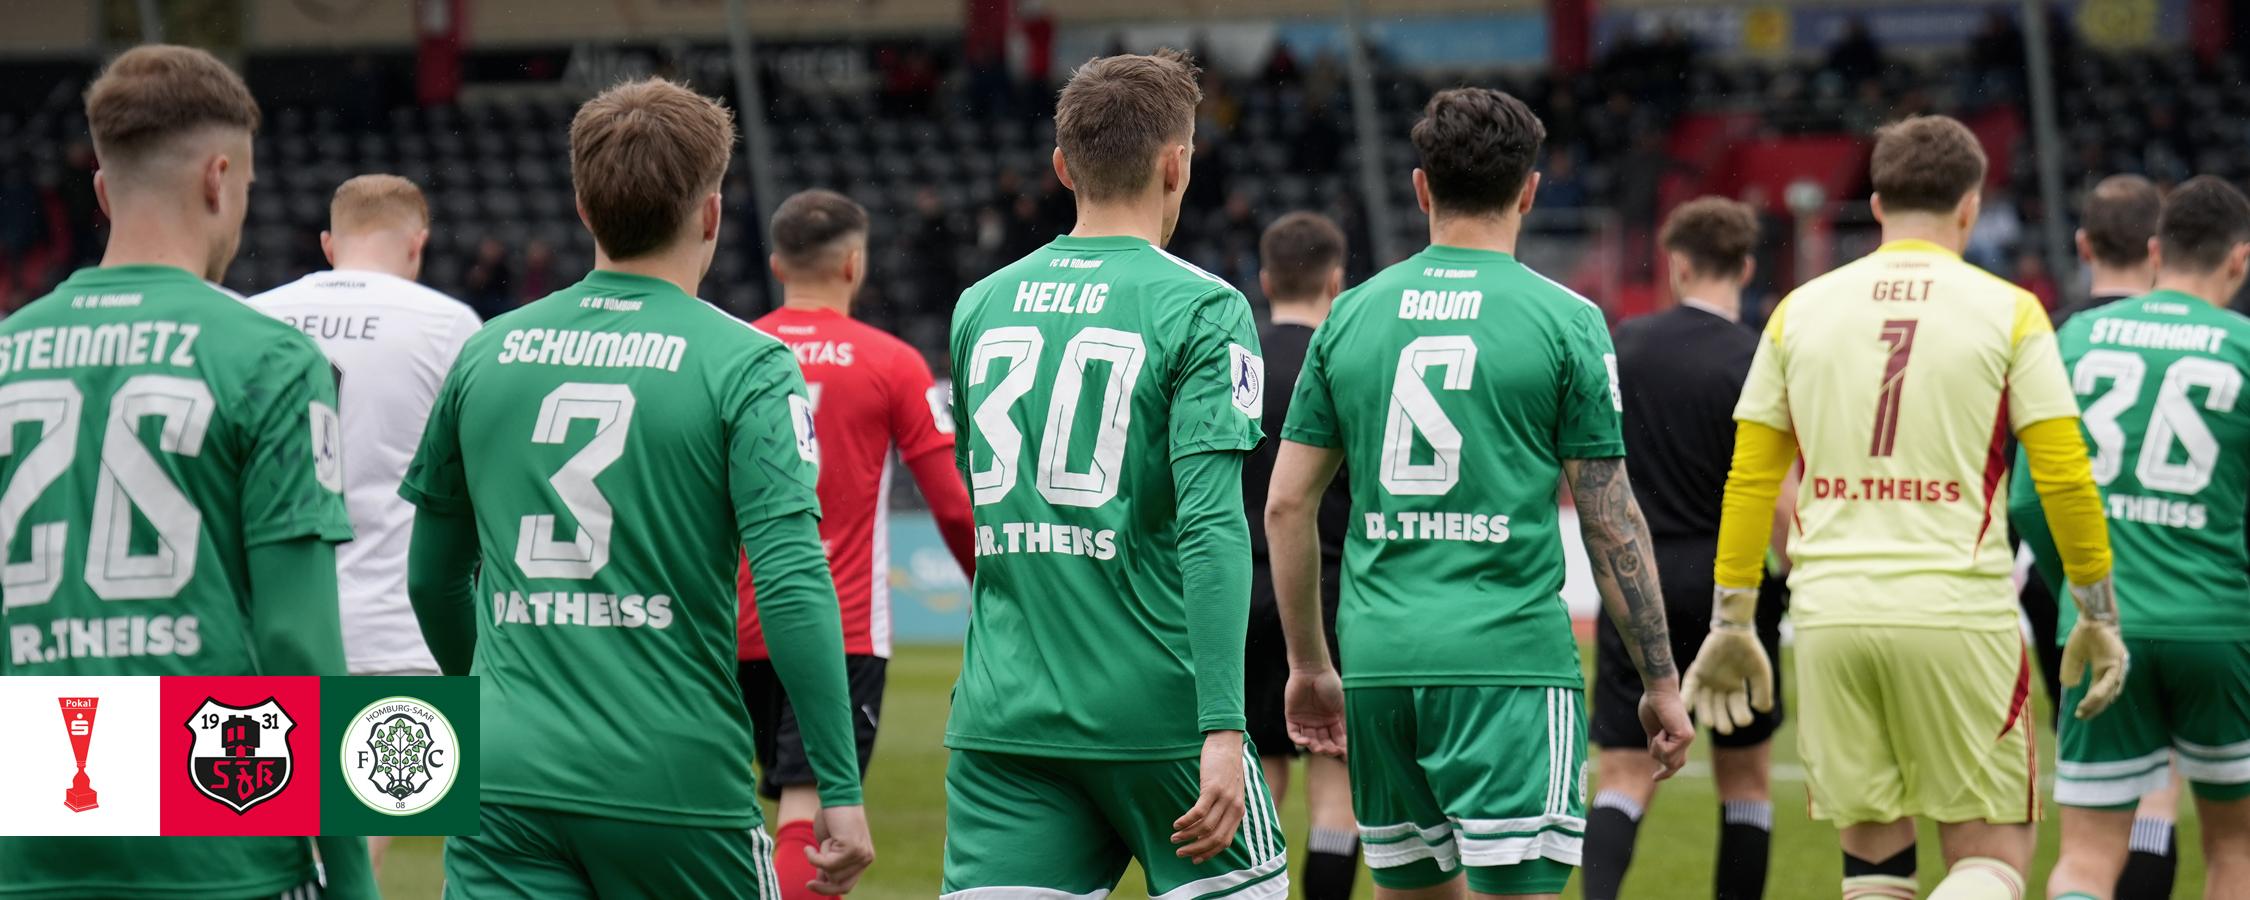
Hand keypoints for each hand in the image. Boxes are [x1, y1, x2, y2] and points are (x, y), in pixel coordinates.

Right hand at [806, 804, 874, 895]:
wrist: (835, 795)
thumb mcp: (828, 846)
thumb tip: (822, 884)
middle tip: (810, 856)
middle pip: (838, 883)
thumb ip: (828, 865)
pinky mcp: (852, 849)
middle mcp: (866, 858)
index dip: (827, 889)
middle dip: (821, 873)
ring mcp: (861, 854)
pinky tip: (809, 848)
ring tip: (827, 838)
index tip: (809, 885)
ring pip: (831, 873)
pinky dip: (814, 857)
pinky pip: (826, 864)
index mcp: (863, 859)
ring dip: (820, 857)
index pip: (846, 885)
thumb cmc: (831, 818)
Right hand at [1172, 730, 1246, 864]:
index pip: (1225, 842)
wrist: (1227, 743)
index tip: (1194, 860)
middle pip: (1215, 838)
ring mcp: (1224, 798)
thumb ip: (1224, 809)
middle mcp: (1234, 808)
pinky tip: (1176, 824)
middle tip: (1180, 852)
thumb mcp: (1231, 792)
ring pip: (1205, 828)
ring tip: (1174, 838)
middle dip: (1196, 849)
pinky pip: (1199, 812)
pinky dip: (1186, 821)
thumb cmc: (1225, 768)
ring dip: (1187, 836)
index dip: (1208, 853)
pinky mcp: (1213, 788)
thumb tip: (1208, 828)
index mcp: (1238, 812)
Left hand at [1284, 667, 1346, 756]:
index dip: (1341, 748)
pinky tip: (1306, 742)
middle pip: (1324, 742)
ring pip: (1310, 740)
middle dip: (1329, 749)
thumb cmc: (1330, 685)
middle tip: (1333, 751)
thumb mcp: (1343, 705)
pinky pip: (1294, 733)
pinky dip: (1299, 740)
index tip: (1345, 754)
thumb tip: (1356, 742)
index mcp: (1333, 719)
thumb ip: (1347, 723)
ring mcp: (1306, 720)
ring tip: (1319, 748)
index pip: (1337, 739)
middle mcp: (1320, 722)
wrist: (1312, 670)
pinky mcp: (1292, 717)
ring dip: (1315, 747)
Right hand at [1637, 681, 1692, 780]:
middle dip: (1659, 755)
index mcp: (1680, 739)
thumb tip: (1656, 759)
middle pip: (1673, 765)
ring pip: (1668, 760)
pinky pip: (1667, 751)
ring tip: (1659, 730)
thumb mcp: (1653, 730)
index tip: (1654, 778)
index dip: (1666, 773)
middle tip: (1656, 736)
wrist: (1658, 690)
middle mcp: (1687, 740)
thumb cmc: (1653, 705)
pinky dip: (1659, 742)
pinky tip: (1663, 728)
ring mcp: (1688, 739)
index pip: (1677, 762)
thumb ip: (1657, 744)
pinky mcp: (1685, 737)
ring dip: (1657, 748)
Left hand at [1681, 586, 1775, 735]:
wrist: (1735, 632)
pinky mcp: (1696, 672)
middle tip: (1725, 728)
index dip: (1741, 717)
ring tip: (1710, 723)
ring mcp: (1707, 681)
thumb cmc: (1750, 652)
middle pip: (1719, 710)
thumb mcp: (1760, 674)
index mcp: (1736, 690)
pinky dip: (1687, 698)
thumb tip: (1762, 710)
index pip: (1738, 709)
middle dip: (1722, 721)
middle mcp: (1720, 688)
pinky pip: (1689, 688)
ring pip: (1705, 703)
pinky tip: (1687, 709)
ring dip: (1706, 714)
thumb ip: (1763, 692)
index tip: (1745, 720)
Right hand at [2062, 578, 2127, 718]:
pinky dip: (2102, 691)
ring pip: (2109, 692)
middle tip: (2082, 716)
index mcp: (2103, 671)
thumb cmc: (2085, 635)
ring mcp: (2117, 668)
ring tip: (2084, 711)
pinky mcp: (2118, 662)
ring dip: (2097, 703)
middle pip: (2106, 697)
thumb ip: (2072, 670)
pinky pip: (2111, 681)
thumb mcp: (2074, 656)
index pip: (2099, 694)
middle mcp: (2112, 673)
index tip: (2079, 714)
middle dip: (2094, 708)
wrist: (2092, 618)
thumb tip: (2069, 686)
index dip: (2091, 705)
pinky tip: (2092, 699)